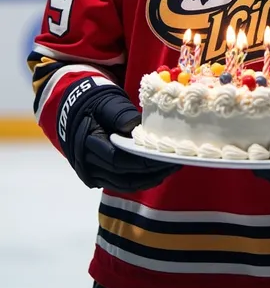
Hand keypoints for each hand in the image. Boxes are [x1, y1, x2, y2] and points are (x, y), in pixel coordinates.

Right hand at [57, 77, 180, 190]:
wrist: (76, 113)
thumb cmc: (95, 105)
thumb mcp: (105, 103)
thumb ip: (118, 113)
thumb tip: (134, 125)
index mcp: (88, 143)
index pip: (118, 159)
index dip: (142, 161)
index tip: (164, 156)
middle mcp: (88, 164)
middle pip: (124, 176)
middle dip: (151, 172)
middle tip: (175, 163)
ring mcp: (93, 174)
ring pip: (125, 184)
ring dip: (149, 179)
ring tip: (171, 169)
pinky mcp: (99, 177)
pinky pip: (122, 184)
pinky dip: (141, 180)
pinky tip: (158, 173)